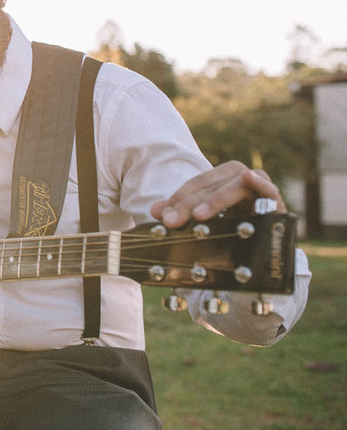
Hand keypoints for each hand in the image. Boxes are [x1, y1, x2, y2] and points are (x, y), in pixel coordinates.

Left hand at [151, 160, 286, 227]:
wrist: (265, 254)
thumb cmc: (232, 232)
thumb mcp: (204, 223)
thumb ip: (181, 214)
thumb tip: (155, 211)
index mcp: (222, 180)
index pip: (198, 183)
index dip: (179, 197)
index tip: (162, 215)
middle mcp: (241, 180)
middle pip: (213, 185)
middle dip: (190, 203)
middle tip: (172, 221)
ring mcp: (260, 189)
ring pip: (237, 186)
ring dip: (217, 199)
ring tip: (199, 215)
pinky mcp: (277, 204)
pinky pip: (271, 190)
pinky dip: (261, 183)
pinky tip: (250, 178)